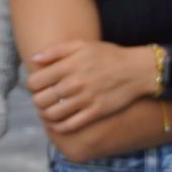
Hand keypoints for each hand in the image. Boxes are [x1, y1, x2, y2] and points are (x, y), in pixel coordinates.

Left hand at [28, 41, 155, 132]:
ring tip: (52, 110)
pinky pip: (69, 125)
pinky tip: (60, 122)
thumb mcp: (83, 45)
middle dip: (38, 100)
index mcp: (69, 66)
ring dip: (47, 114)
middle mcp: (75, 83)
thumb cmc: (109, 56)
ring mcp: (85, 99)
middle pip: (40, 100)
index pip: (34, 82)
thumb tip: (33, 59)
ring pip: (52, 114)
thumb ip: (56, 50)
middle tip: (46, 98)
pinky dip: (59, 127)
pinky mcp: (96, 112)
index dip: (33, 85)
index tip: (41, 85)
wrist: (139, 70)